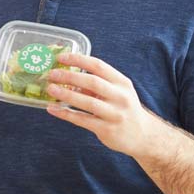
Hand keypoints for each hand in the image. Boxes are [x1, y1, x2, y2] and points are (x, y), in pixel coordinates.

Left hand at [45, 53, 159, 156]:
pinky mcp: (108, 130)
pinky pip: (83, 120)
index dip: (78, 60)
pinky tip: (54, 109)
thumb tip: (68, 77)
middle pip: (92, 82)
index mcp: (122, 83)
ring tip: (50, 89)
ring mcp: (115, 114)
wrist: (143, 135)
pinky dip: (66, 114)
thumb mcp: (117, 93)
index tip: (61, 58)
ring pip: (87, 102)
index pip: (98, 66)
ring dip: (66, 95)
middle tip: (52, 74)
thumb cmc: (125, 110)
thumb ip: (97, 85)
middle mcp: (121, 97)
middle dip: (69, 77)